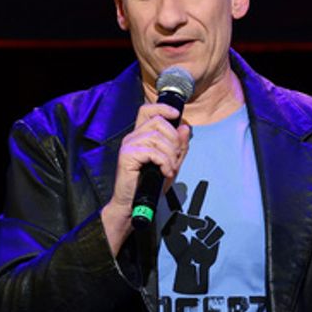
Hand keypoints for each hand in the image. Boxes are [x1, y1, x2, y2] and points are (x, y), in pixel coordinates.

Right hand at [102, 102, 190, 253]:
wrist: (133, 204)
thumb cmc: (149, 185)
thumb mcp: (171, 164)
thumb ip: (179, 147)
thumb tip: (185, 127)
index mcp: (141, 136)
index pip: (147, 110)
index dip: (162, 107)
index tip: (176, 114)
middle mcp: (132, 137)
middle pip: (157, 121)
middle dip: (174, 139)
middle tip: (177, 157)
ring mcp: (128, 146)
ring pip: (157, 137)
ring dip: (170, 154)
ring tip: (171, 169)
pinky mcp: (127, 156)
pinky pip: (152, 151)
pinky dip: (164, 162)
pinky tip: (165, 172)